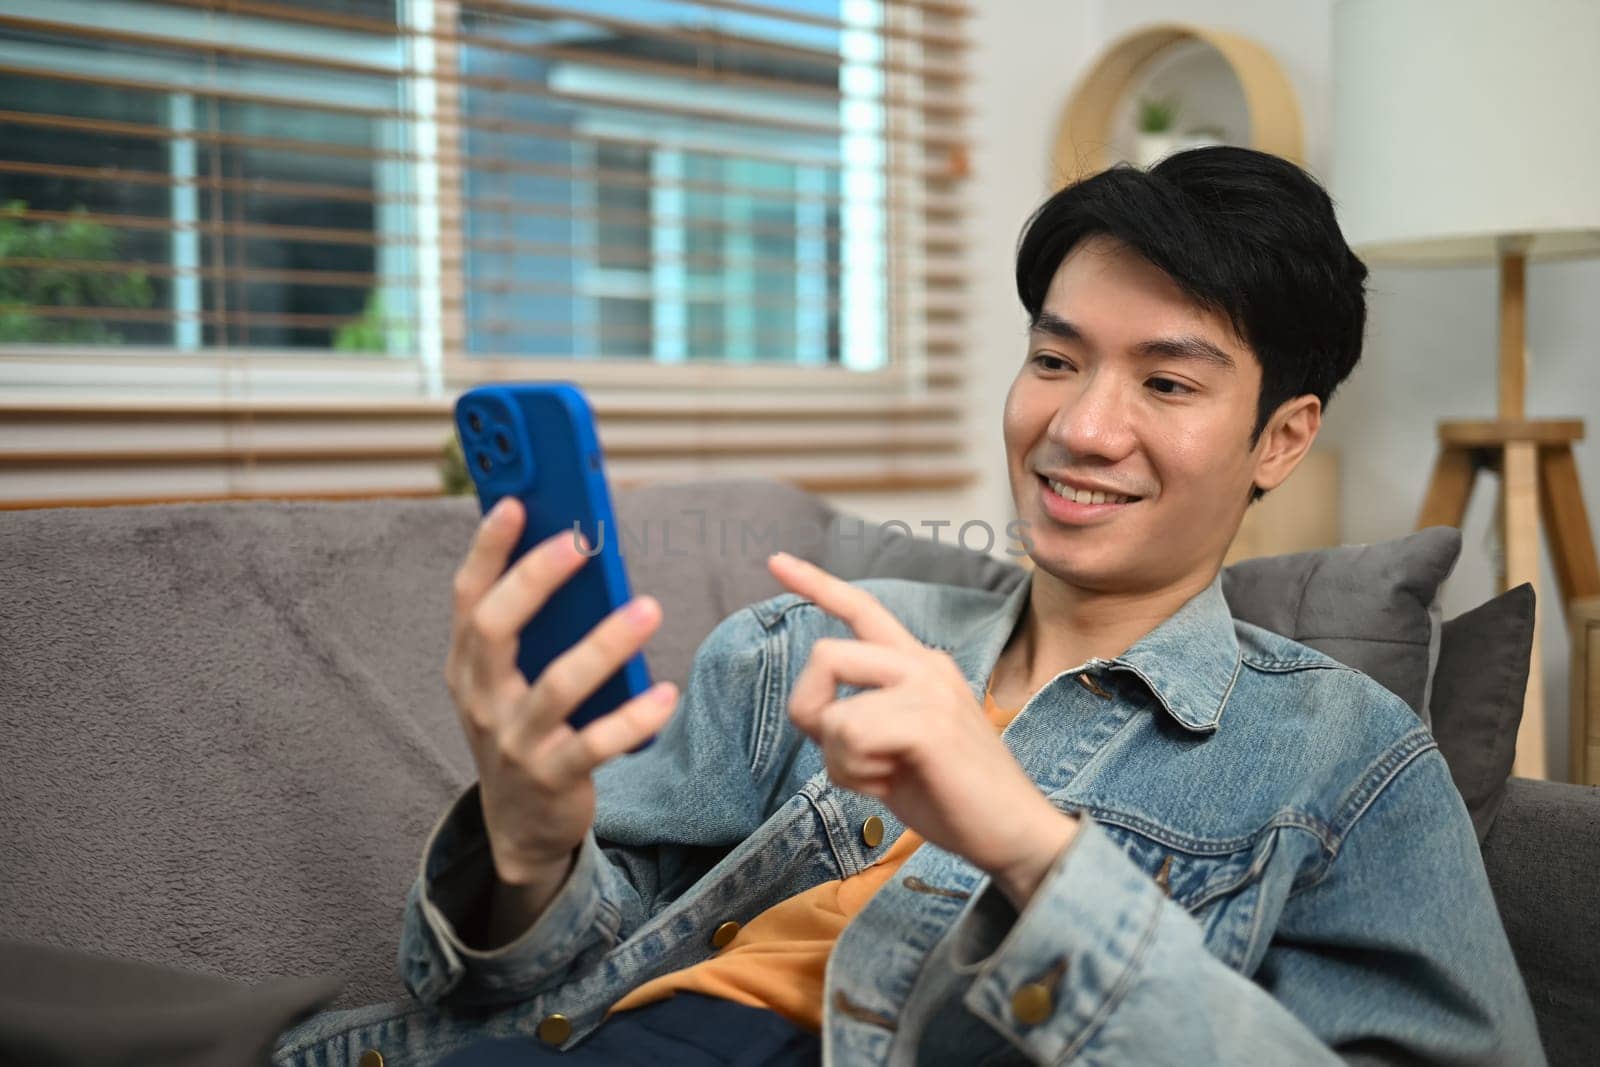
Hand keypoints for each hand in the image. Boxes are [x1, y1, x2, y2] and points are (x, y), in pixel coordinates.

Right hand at [446, 497, 678, 896]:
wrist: (520, 826)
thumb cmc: (525, 727)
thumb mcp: (511, 678)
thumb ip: (532, 626)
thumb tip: (576, 552)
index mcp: (467, 665)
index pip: (467, 596)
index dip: (487, 548)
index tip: (515, 502)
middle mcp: (480, 698)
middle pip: (495, 629)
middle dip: (535, 580)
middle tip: (582, 543)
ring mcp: (513, 741)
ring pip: (556, 686)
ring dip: (604, 644)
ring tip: (648, 609)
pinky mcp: (551, 777)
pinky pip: (595, 744)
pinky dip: (632, 719)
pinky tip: (666, 694)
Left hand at [766, 552, 1076, 907]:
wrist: (1012, 834)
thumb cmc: (952, 796)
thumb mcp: (891, 748)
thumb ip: (854, 718)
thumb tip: (811, 709)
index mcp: (919, 665)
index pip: (862, 610)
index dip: (816, 584)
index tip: (776, 561)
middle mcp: (924, 664)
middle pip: (825, 654)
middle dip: (809, 711)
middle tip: (844, 759)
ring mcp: (929, 688)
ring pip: (833, 711)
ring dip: (841, 762)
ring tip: (885, 777)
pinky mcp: (928, 721)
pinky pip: (850, 736)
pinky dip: (855, 773)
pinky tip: (891, 784)